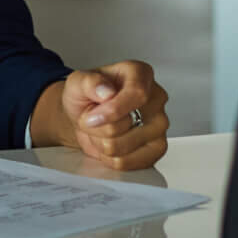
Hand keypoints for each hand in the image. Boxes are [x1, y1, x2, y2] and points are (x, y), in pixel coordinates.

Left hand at [32, 61, 168, 171]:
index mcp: (141, 74)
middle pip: (124, 125)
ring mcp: (160, 125)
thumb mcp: (77, 82)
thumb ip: (88, 82)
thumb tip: (106, 91)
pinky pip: (125, 163)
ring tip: (101, 129)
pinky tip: (108, 143)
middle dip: (97, 126)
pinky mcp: (157, 149)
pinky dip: (108, 157)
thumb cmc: (88, 96)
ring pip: (120, 147)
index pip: (137, 93)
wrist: (90, 117)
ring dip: (100, 142)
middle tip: (94, 117)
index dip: (112, 110)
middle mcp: (156, 98)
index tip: (92, 117)